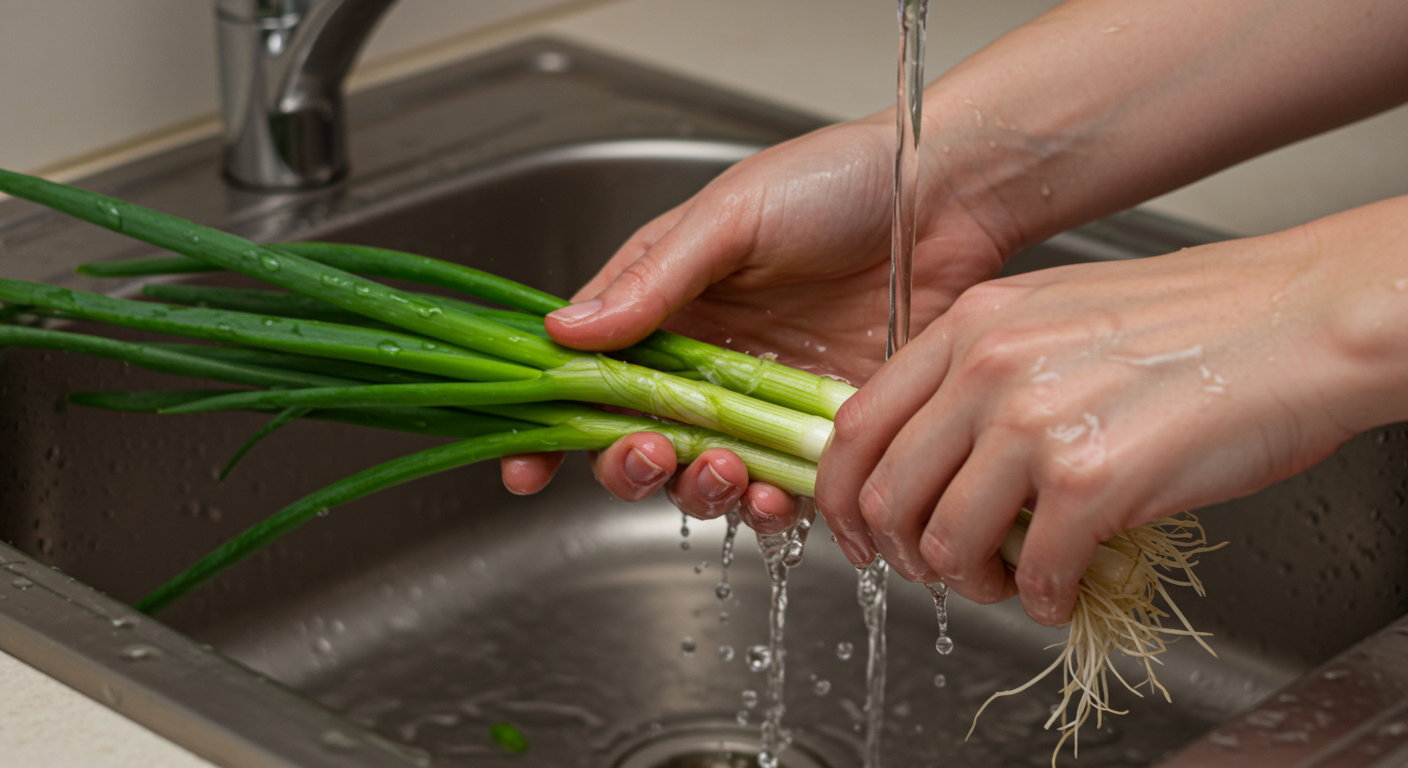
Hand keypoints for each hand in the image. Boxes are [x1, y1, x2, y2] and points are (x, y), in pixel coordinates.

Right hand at [500, 117, 1014, 525]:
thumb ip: (651, 280)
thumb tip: (564, 331)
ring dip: (697, 489)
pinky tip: (774, 495)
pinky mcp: (822, 431)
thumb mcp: (730, 216)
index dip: (552, 426)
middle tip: (648, 453)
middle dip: (626, 465)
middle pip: (638, 439)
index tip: (524, 471)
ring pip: (703, 474)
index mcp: (667, 306)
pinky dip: (769, 506)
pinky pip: (783, 489)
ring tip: (720, 467)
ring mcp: (764, 402)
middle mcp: (707, 362)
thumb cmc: (835, 183)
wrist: (942, 198)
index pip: (589, 373)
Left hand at [818, 197, 1407, 625]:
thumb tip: (945, 455)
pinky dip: (1040, 600)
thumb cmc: (1197, 320)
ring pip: (944, 544)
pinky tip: (1062, 592)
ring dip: (968, 586)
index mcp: (971, 326)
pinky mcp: (1091, 479)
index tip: (859, 533)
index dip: (843, 497)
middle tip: (933, 573)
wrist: (1300, 320)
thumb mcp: (1057, 315)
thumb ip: (986, 373)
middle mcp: (987, 368)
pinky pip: (1033, 571)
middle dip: (902, 556)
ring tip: (1005, 585)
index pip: (855, 424)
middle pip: (886, 494)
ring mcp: (1034, 423)